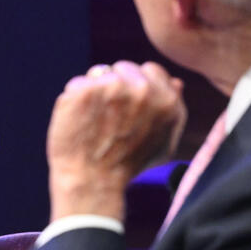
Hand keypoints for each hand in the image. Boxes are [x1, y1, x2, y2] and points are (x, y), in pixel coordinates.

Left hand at [46, 61, 185, 219]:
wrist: (93, 181)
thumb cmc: (127, 165)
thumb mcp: (163, 142)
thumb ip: (173, 112)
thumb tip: (177, 82)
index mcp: (167, 99)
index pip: (150, 70)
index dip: (135, 86)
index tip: (125, 107)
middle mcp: (142, 89)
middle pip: (123, 68)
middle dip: (114, 86)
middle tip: (108, 116)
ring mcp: (112, 87)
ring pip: (98, 74)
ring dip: (93, 92)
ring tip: (93, 121)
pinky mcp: (84, 90)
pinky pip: (76, 84)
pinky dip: (73, 100)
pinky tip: (78, 121)